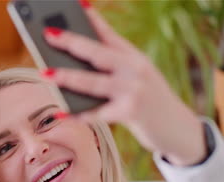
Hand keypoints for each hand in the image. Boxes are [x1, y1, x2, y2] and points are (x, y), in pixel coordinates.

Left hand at [42, 5, 206, 165]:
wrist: (178, 128)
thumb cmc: (149, 100)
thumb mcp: (137, 76)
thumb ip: (112, 67)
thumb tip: (73, 63)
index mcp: (134, 57)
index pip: (108, 34)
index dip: (90, 19)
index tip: (75, 4)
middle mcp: (136, 69)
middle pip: (97, 53)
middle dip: (71, 42)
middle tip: (48, 34)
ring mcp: (134, 91)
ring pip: (93, 82)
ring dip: (67, 77)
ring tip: (45, 72)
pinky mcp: (130, 113)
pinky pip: (96, 113)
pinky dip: (77, 115)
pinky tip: (60, 112)